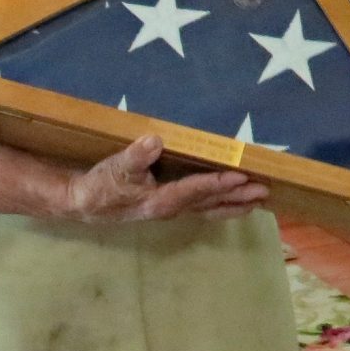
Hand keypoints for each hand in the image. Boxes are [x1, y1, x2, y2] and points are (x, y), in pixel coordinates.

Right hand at [66, 134, 269, 221]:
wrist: (85, 203)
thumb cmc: (102, 184)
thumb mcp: (116, 168)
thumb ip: (135, 156)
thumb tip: (154, 141)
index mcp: (161, 200)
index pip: (196, 190)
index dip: (219, 183)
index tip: (241, 177)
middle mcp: (171, 208)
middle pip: (210, 203)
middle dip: (237, 197)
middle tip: (264, 191)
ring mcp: (172, 209)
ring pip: (209, 208)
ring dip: (234, 204)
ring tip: (258, 201)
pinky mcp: (169, 206)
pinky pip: (202, 207)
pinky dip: (221, 204)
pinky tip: (232, 202)